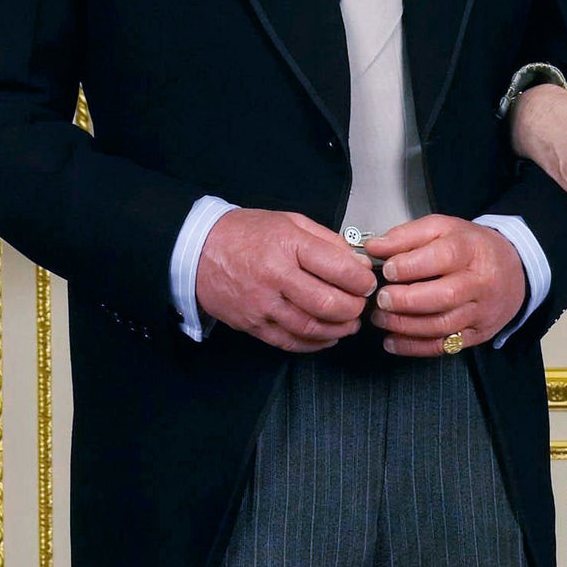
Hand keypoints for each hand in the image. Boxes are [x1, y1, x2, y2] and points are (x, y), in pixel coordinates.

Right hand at [196, 208, 376, 352]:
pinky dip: (314, 344)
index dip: (361, 280)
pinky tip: (327, 337)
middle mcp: (275, 277)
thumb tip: (358, 264)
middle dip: (354, 308)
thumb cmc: (247, 233)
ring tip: (350, 322)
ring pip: (311, 327)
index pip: (337, 267)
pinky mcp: (252, 325)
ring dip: (339, 329)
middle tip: (362, 305)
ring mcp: (262, 304)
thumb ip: (327, 242)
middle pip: (327, 303)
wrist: (198, 251)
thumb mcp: (290, 222)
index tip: (368, 282)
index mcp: (287, 245)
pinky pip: (290, 342)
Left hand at [367, 215, 525, 356]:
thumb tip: (375, 247)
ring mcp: (481, 311)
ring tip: (381, 318)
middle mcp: (480, 282)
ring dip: (405, 326)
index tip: (387, 269)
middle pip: (445, 296)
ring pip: (443, 325)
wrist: (514, 270)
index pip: (444, 257)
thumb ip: (407, 236)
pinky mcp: (477, 334)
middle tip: (382, 298)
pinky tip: (392, 341)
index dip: (411, 265)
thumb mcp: (443, 229)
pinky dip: (414, 347)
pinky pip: (444, 346)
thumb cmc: (471, 248)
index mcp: (471, 250)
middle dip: (406, 300)